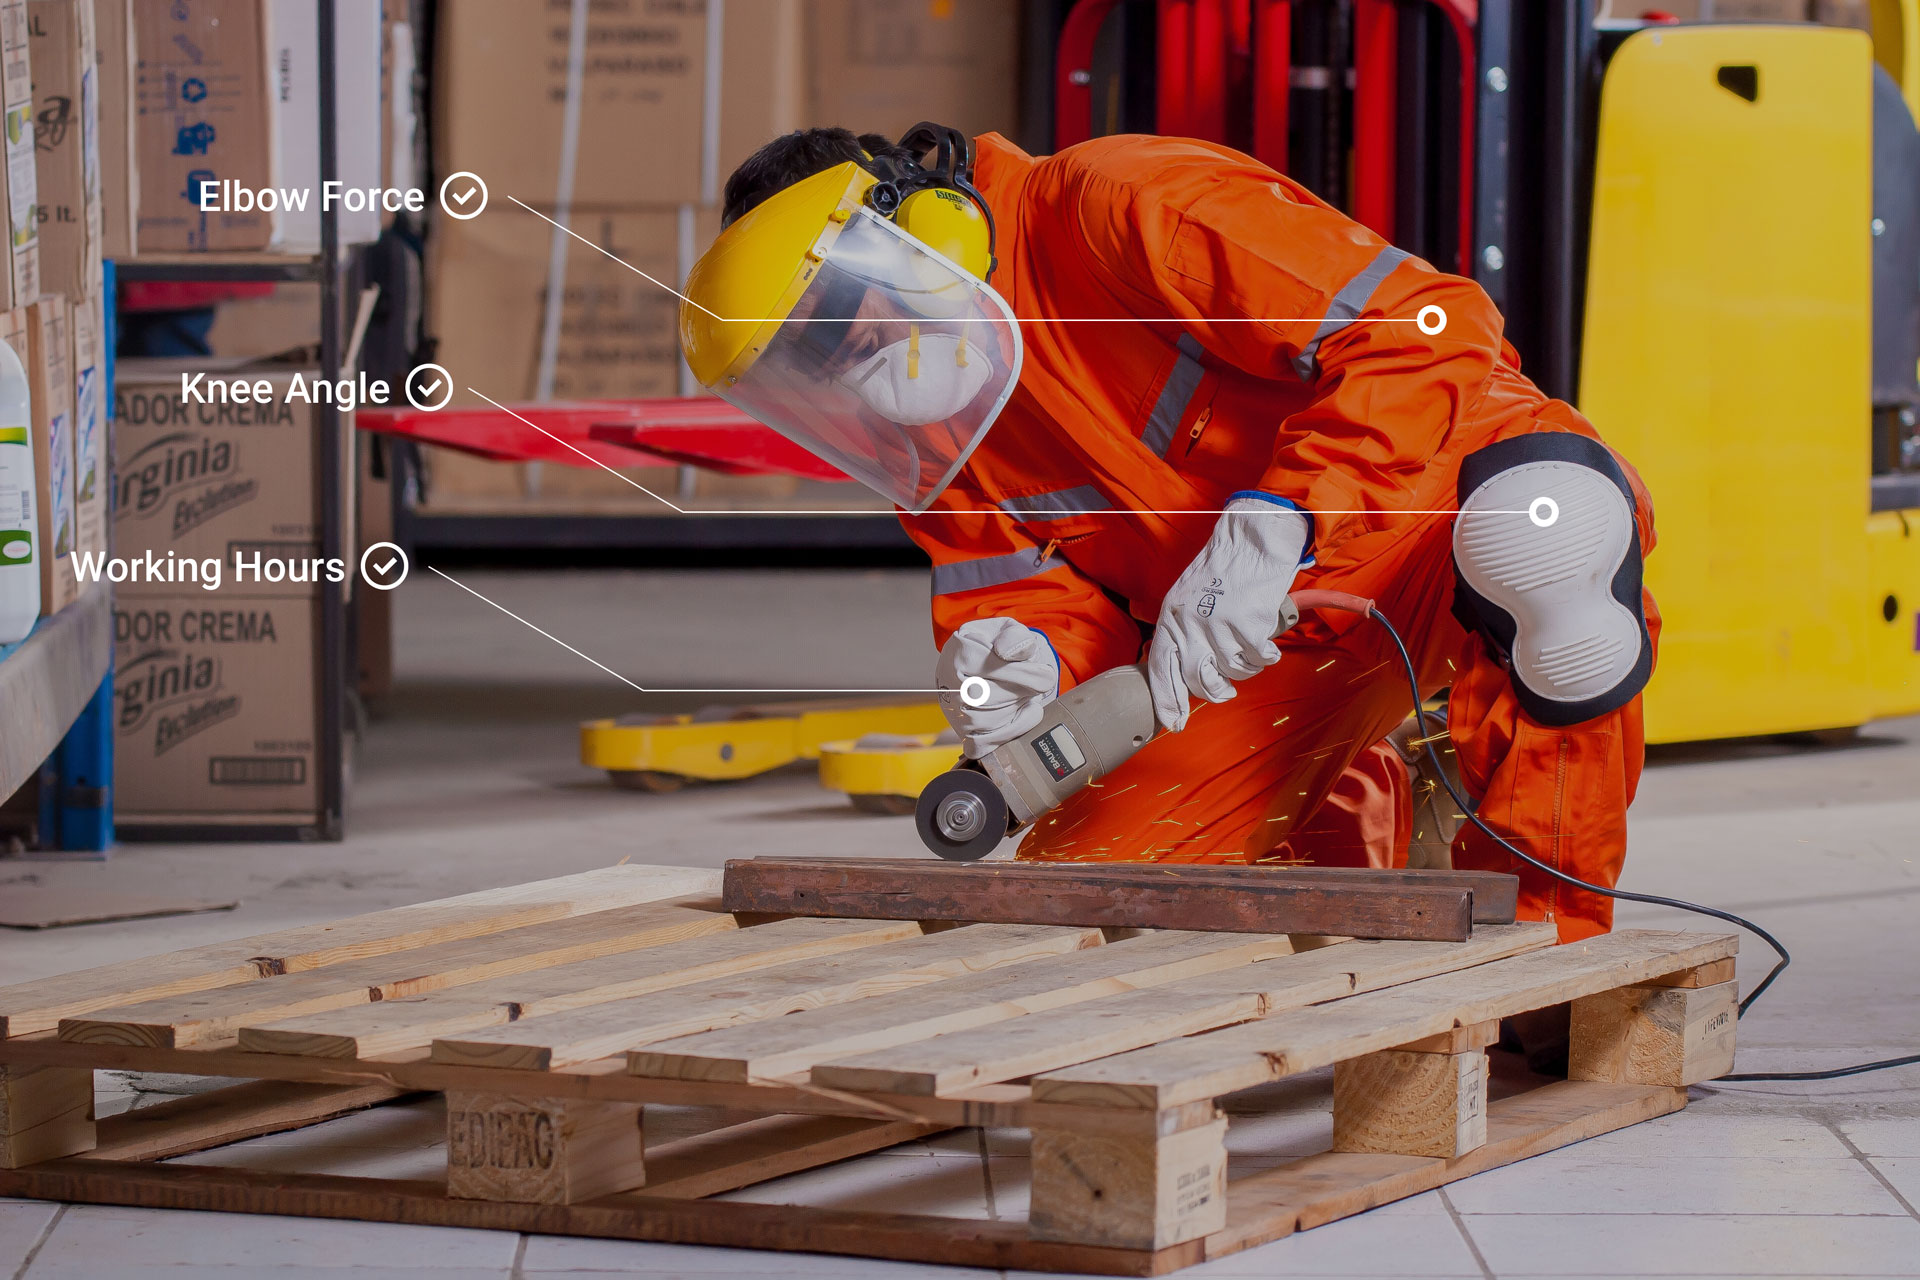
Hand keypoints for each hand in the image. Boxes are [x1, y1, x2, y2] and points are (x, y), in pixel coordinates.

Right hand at [936, 617, 1058, 757]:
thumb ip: (1015, 636)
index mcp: (960, 650)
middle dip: (1021, 692)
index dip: (1022, 673)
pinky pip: (984, 744)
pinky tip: (1022, 716)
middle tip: (1035, 687)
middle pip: (987, 695)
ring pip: (987, 720)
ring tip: (1027, 698)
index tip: (1044, 676)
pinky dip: (1009, 733)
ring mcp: (954, 710)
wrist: (997, 666)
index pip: (988, 666)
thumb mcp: (1013, 631)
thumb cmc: (1005, 649)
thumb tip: (1005, 651)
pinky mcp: (964, 733)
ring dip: (1016, 710)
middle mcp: (949, 681)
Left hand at [1147, 496, 1309, 732]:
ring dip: (1244, 668)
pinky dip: (1265, 656)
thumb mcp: (1188, 598)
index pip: (1161, 670)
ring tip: (1248, 649)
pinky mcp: (1246, 624)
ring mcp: (1217, 624)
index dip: (1168, 702)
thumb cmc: (1223, 572)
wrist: (1252, 541)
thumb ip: (1183, 633)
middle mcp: (1189, 623)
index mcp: (1170, 617)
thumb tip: (1187, 676)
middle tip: (1226, 689)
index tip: (1174, 723)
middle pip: (1197, 679)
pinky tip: (1265, 643)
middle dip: (1214, 691)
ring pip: (1231, 672)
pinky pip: (1257, 660)